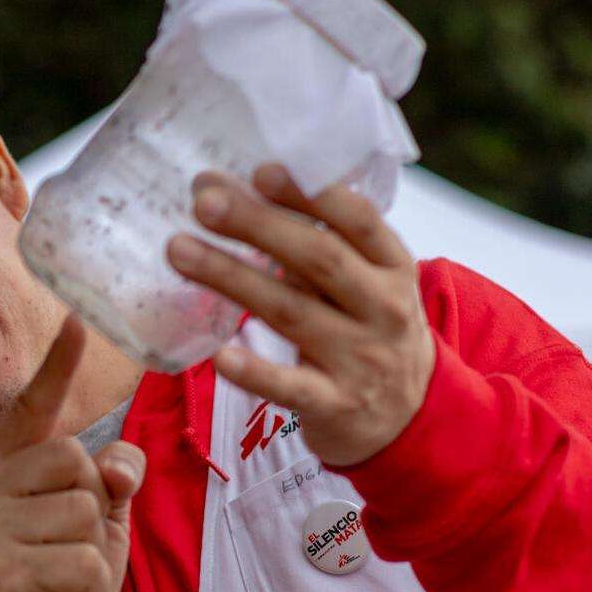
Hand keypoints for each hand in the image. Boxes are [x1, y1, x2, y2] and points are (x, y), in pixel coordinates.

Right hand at [0, 316, 145, 591]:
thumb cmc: (64, 586)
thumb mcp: (98, 526)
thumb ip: (110, 482)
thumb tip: (117, 462)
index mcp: (2, 472)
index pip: (34, 410)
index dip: (58, 366)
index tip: (79, 320)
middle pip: (75, 460)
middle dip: (93, 509)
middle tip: (66, 550)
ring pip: (85, 511)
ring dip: (93, 553)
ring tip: (61, 578)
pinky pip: (84, 559)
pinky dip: (88, 586)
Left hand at [165, 163, 435, 467]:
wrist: (411, 420)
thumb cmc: (370, 334)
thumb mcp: (370, 285)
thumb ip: (325, 246)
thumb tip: (243, 191)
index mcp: (393, 267)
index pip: (358, 220)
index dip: (310, 194)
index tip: (260, 170)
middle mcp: (383, 309)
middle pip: (317, 259)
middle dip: (258, 226)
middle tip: (203, 201)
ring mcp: (360, 359)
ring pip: (291, 312)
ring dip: (232, 278)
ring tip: (180, 251)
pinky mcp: (334, 405)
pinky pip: (290, 387)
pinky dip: (256, 371)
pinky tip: (219, 354)